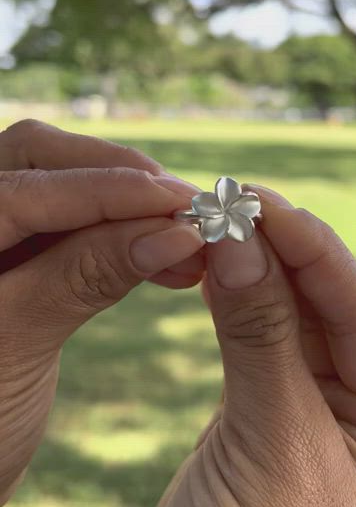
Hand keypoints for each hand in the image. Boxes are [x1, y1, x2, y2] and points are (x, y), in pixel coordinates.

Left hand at [0, 120, 203, 505]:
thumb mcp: (16, 346)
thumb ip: (85, 276)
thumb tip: (173, 232)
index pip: (24, 186)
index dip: (106, 190)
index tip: (179, 200)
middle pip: (38, 160)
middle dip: (116, 179)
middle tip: (187, 209)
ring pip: (59, 189)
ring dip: (126, 209)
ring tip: (187, 240)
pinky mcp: (12, 262)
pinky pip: (67, 230)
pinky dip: (117, 239)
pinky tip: (162, 257)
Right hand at [113, 187, 355, 506]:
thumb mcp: (277, 453)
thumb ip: (262, 343)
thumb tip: (243, 245)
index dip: (320, 256)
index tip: (268, 206)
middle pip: (330, 310)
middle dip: (285, 254)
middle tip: (233, 202)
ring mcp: (307, 411)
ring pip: (287, 319)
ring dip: (253, 271)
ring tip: (216, 224)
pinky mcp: (256, 414)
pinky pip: (251, 342)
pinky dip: (230, 302)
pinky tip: (212, 267)